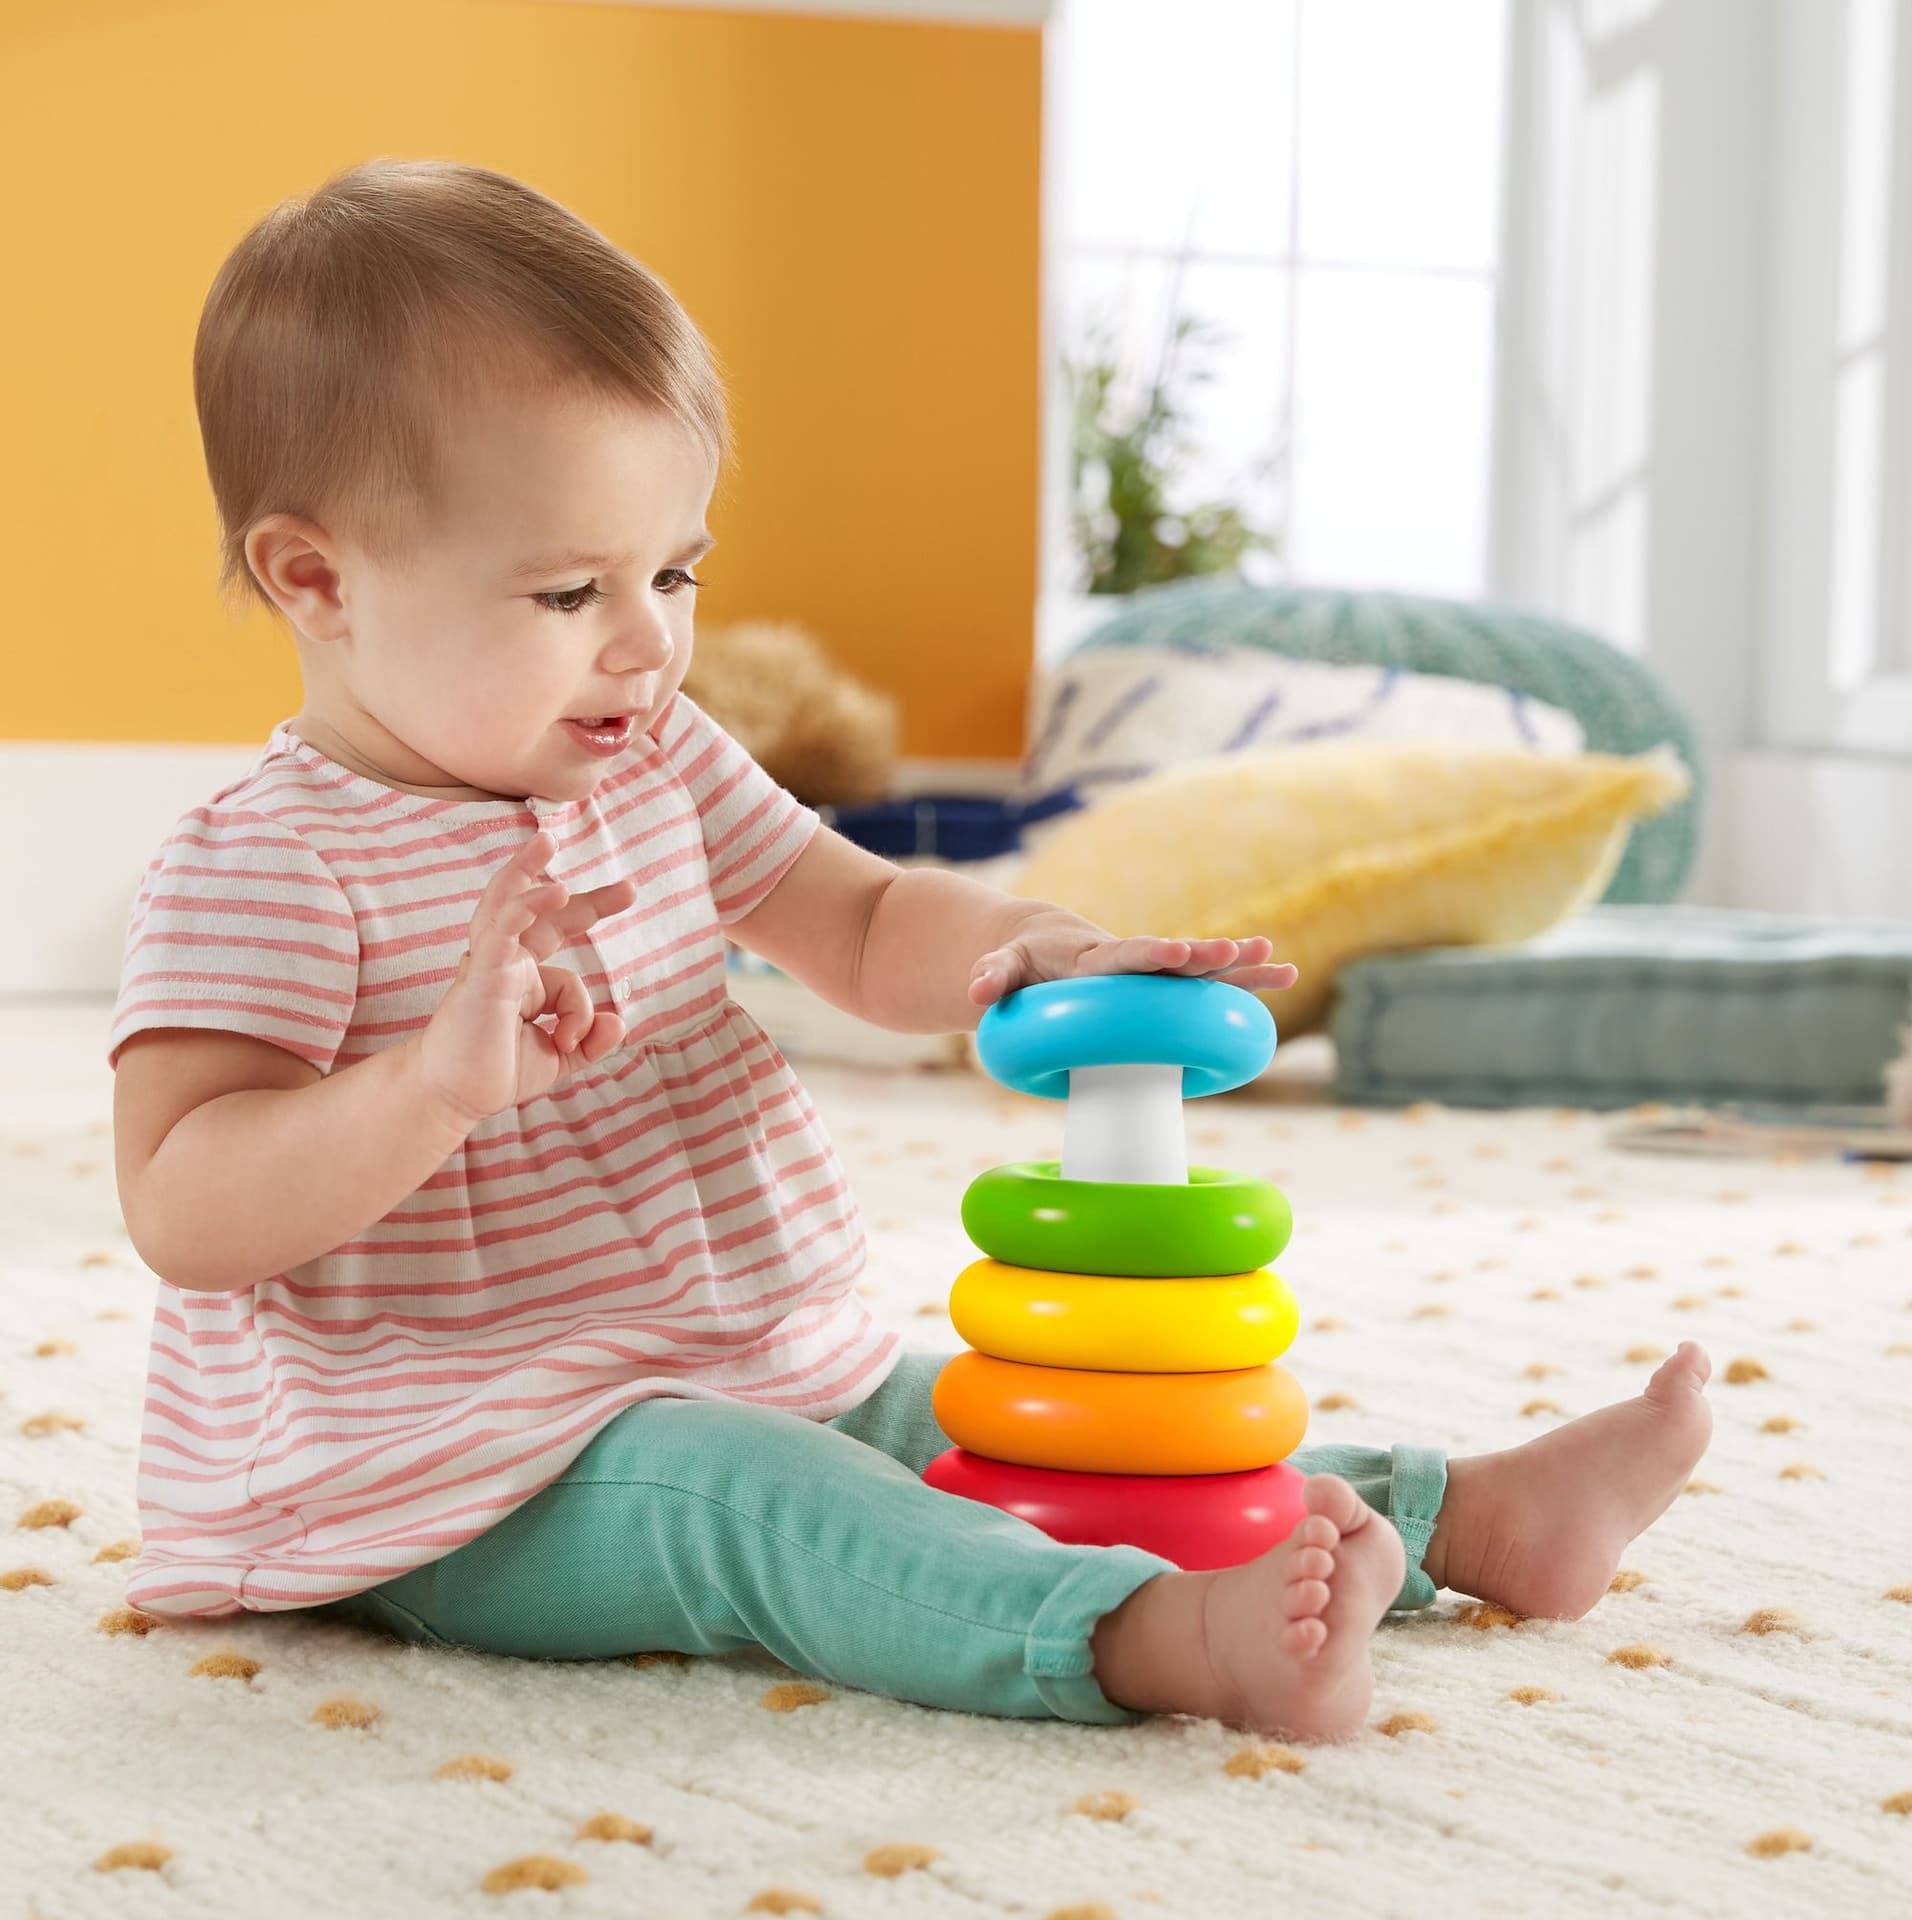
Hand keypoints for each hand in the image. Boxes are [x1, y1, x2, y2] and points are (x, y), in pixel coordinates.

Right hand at [415, 828, 640, 1126]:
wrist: (453, 1097)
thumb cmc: (493, 1072)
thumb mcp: (558, 1058)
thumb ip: (591, 1040)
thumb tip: (620, 1022)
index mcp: (525, 973)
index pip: (558, 930)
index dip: (589, 909)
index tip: (628, 893)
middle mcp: (508, 960)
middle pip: (543, 912)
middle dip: (587, 899)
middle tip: (630, 889)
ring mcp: (492, 963)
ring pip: (508, 904)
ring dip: (526, 870)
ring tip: (549, 842)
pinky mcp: (482, 974)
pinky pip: (503, 932)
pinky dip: (525, 908)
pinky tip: (554, 890)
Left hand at [967, 909, 1299, 1007]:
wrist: (1037, 944)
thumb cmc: (1018, 961)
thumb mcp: (999, 967)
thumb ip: (991, 975)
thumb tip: (978, 990)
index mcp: (1092, 958)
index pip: (1122, 956)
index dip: (1148, 955)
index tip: (1173, 952)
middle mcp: (1129, 961)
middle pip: (1171, 960)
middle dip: (1202, 958)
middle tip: (1236, 953)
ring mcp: (1149, 973)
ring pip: (1199, 973)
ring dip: (1239, 970)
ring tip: (1284, 966)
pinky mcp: (1160, 985)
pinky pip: (1204, 987)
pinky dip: (1240, 984)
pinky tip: (1282, 978)